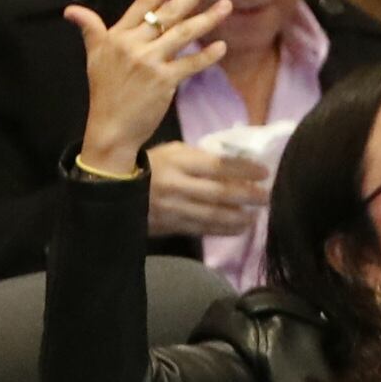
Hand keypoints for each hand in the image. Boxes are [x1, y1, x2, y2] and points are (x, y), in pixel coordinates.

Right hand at [66, 0, 233, 175]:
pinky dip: (206, 56)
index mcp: (118, 35)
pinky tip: (221, 46)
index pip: (144, 3)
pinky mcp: (163, 82)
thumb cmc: (104, 93)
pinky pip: (190, 64)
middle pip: (168, 13)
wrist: (110, 128)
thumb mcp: (93, 57)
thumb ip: (90, 29)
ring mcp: (149, 62)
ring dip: (207, 18)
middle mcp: (134, 44)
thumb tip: (71, 11)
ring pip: (183, 34)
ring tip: (226, 5)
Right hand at [142, 139, 273, 240]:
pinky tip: (238, 229)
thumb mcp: (172, 152)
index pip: (218, 165)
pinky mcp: (169, 225)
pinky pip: (200, 229)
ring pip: (212, 215)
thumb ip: (199, 159)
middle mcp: (177, 185)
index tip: (263, 173)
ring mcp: (173, 208)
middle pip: (219, 192)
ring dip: (237, 217)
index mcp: (178, 161)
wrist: (114, 187)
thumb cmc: (150, 165)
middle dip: (246, 196)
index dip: (243, 170)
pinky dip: (222, 230)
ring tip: (254, 217)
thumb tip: (232, 168)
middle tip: (266, 198)